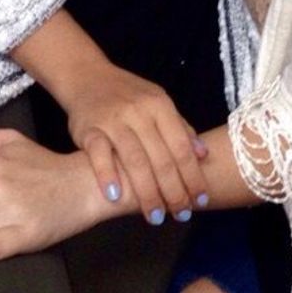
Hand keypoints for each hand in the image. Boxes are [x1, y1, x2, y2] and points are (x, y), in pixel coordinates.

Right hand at [66, 57, 208, 225]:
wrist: (87, 76)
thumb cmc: (128, 95)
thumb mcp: (158, 103)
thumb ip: (180, 127)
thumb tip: (204, 154)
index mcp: (160, 105)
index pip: (181, 146)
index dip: (193, 175)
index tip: (201, 200)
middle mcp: (138, 112)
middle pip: (160, 158)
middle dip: (173, 191)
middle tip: (181, 215)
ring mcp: (113, 120)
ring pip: (134, 160)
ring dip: (146, 192)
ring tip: (155, 216)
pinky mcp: (89, 129)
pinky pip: (99, 154)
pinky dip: (107, 175)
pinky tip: (115, 196)